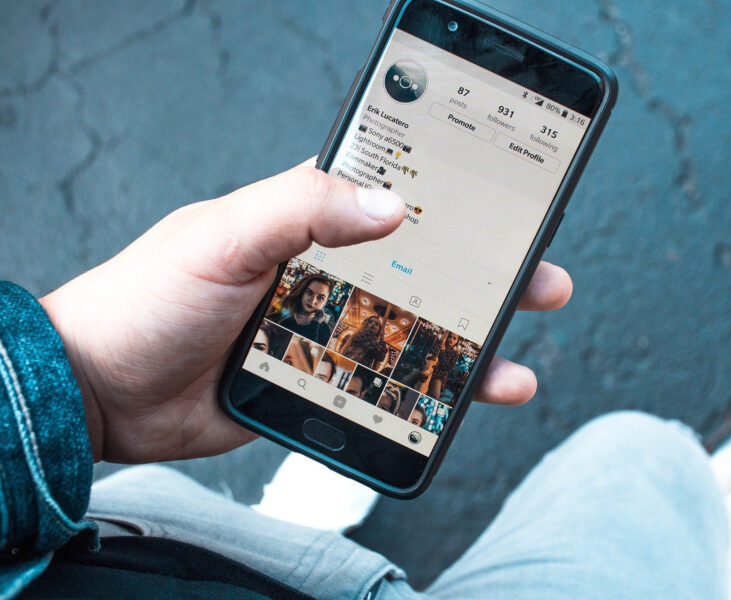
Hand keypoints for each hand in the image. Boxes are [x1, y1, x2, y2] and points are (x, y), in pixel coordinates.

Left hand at [40, 159, 571, 463]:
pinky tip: (462, 401)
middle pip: (424, 269)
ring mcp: (326, 330)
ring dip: (471, 345)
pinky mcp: (320, 382)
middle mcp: (326, 273)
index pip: (392, 196)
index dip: (451, 196)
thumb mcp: (224, 235)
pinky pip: (387, 386)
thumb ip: (302, 208)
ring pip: (415, 333)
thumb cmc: (149, 300)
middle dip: (487, 275)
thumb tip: (391, 203)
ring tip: (516, 359)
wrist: (105, 394)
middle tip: (541, 278)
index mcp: (305, 222)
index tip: (506, 198)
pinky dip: (429, 395)